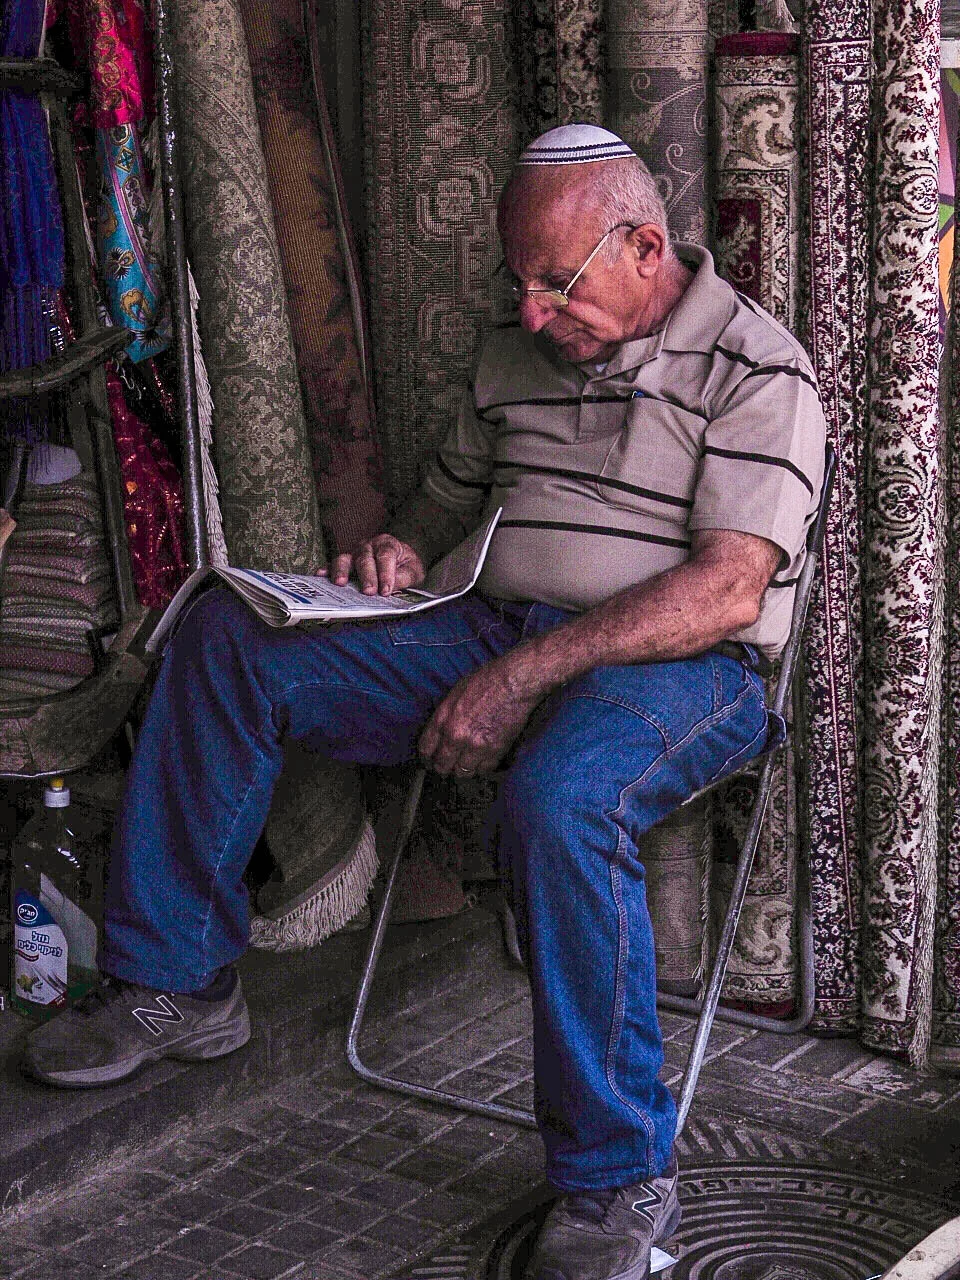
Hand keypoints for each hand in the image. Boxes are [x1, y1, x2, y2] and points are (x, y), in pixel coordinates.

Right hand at [322, 534, 425, 595]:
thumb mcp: (413, 570)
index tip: (386, 590)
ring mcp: (354, 552)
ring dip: (342, 571)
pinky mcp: (345, 562)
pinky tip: (320, 576)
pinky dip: (326, 570)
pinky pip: (332, 564)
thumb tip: (391, 589)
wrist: (400, 558)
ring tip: (340, 584)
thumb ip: (404, 578)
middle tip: (368, 592)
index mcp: (387, 544)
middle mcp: (368, 546)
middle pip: (365, 559)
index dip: (385, 574)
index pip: (385, 557)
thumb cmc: (406, 565)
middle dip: (366, 576)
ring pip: (345, 559)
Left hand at [418, 655, 543, 776]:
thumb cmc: (487, 681)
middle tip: (447, 766)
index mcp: (443, 719)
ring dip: (463, 770)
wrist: (513, 682)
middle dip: (443, 767)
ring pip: (462, 773)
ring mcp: (475, 746)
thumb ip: (445, 715)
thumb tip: (441, 731)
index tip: (430, 761)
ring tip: (466, 765)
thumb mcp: (455, 693)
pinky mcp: (495, 751)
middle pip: (442, 766)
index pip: (425, 750)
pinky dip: (482, 768)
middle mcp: (456, 736)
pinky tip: (482, 761)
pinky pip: (483, 770)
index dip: (427, 758)